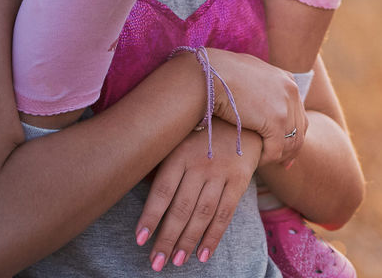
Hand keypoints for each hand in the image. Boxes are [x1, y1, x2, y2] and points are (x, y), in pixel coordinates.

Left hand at [135, 119, 262, 269]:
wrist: (241, 118)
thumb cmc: (201, 134)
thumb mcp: (179, 140)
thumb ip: (164, 165)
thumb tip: (139, 189)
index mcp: (180, 152)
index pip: (163, 189)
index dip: (151, 216)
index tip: (140, 239)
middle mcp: (200, 163)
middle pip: (181, 207)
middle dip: (167, 238)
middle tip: (156, 263)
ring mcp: (221, 172)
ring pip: (202, 213)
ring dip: (188, 241)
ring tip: (176, 261)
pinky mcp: (239, 180)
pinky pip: (225, 214)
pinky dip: (213, 237)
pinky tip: (203, 255)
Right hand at [204, 48, 307, 166]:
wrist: (211, 74)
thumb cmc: (221, 73)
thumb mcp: (250, 74)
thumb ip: (263, 86)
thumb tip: (261, 97)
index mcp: (287, 79)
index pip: (298, 113)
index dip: (293, 133)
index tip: (286, 149)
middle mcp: (291, 90)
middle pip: (299, 129)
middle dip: (291, 149)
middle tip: (282, 164)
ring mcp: (285, 105)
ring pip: (290, 142)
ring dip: (278, 156)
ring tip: (264, 161)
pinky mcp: (276, 120)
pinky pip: (276, 150)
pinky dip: (267, 159)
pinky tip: (257, 160)